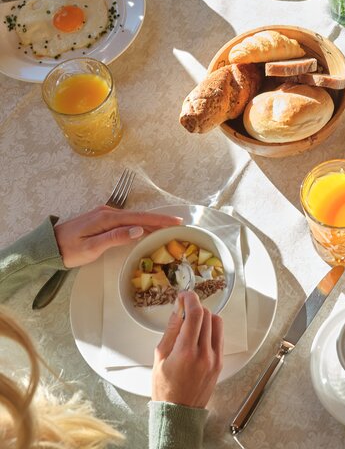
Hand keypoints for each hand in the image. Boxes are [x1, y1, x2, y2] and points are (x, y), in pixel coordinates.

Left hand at [53, 206, 181, 267]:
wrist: (47, 247)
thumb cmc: (68, 251)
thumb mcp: (91, 248)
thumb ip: (115, 237)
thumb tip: (138, 229)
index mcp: (107, 218)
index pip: (139, 218)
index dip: (159, 220)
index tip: (176, 221)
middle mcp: (107, 212)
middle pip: (139, 215)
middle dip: (159, 219)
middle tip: (178, 224)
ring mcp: (104, 214)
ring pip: (133, 217)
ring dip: (150, 221)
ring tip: (166, 226)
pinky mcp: (101, 219)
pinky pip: (126, 220)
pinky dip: (139, 223)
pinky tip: (144, 228)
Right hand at [152, 291, 223, 407]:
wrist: (179, 412)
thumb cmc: (165, 388)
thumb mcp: (160, 357)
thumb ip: (171, 330)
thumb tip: (178, 309)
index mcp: (186, 351)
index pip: (195, 313)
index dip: (190, 298)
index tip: (185, 295)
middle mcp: (204, 353)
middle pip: (207, 315)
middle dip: (195, 307)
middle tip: (184, 309)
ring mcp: (214, 358)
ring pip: (216, 322)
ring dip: (205, 316)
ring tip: (192, 322)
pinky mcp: (220, 362)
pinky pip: (219, 336)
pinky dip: (211, 329)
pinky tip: (200, 334)